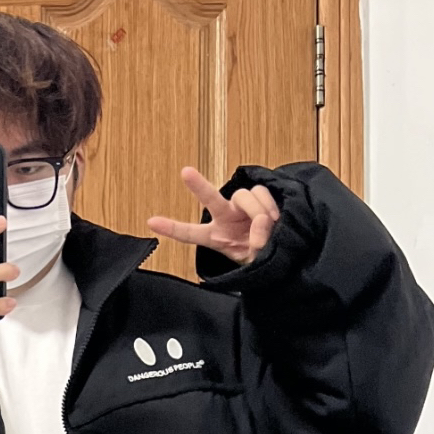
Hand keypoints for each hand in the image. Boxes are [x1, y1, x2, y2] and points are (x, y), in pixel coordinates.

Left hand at [147, 167, 279, 266]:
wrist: (282, 249)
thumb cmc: (264, 257)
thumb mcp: (255, 261)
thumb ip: (256, 244)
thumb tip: (262, 222)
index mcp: (216, 237)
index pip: (190, 233)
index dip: (172, 228)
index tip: (151, 222)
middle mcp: (225, 217)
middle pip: (210, 198)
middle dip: (198, 185)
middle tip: (186, 172)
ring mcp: (241, 206)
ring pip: (245, 196)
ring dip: (258, 212)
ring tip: (268, 228)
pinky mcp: (258, 197)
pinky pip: (261, 192)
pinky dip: (269, 205)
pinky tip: (275, 218)